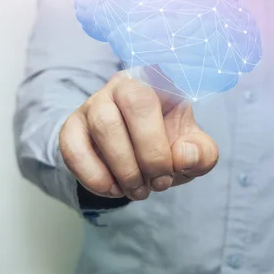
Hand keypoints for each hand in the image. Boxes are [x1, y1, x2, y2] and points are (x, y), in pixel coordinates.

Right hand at [59, 69, 218, 200]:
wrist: (135, 159)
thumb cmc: (166, 145)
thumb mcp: (192, 150)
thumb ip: (201, 153)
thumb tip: (184, 155)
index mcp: (158, 82)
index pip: (165, 87)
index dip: (170, 136)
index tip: (175, 168)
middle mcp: (124, 85)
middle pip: (134, 102)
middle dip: (149, 153)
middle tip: (158, 184)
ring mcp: (94, 103)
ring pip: (103, 124)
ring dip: (123, 167)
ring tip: (137, 190)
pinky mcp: (72, 127)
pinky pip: (73, 147)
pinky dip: (94, 176)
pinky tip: (112, 189)